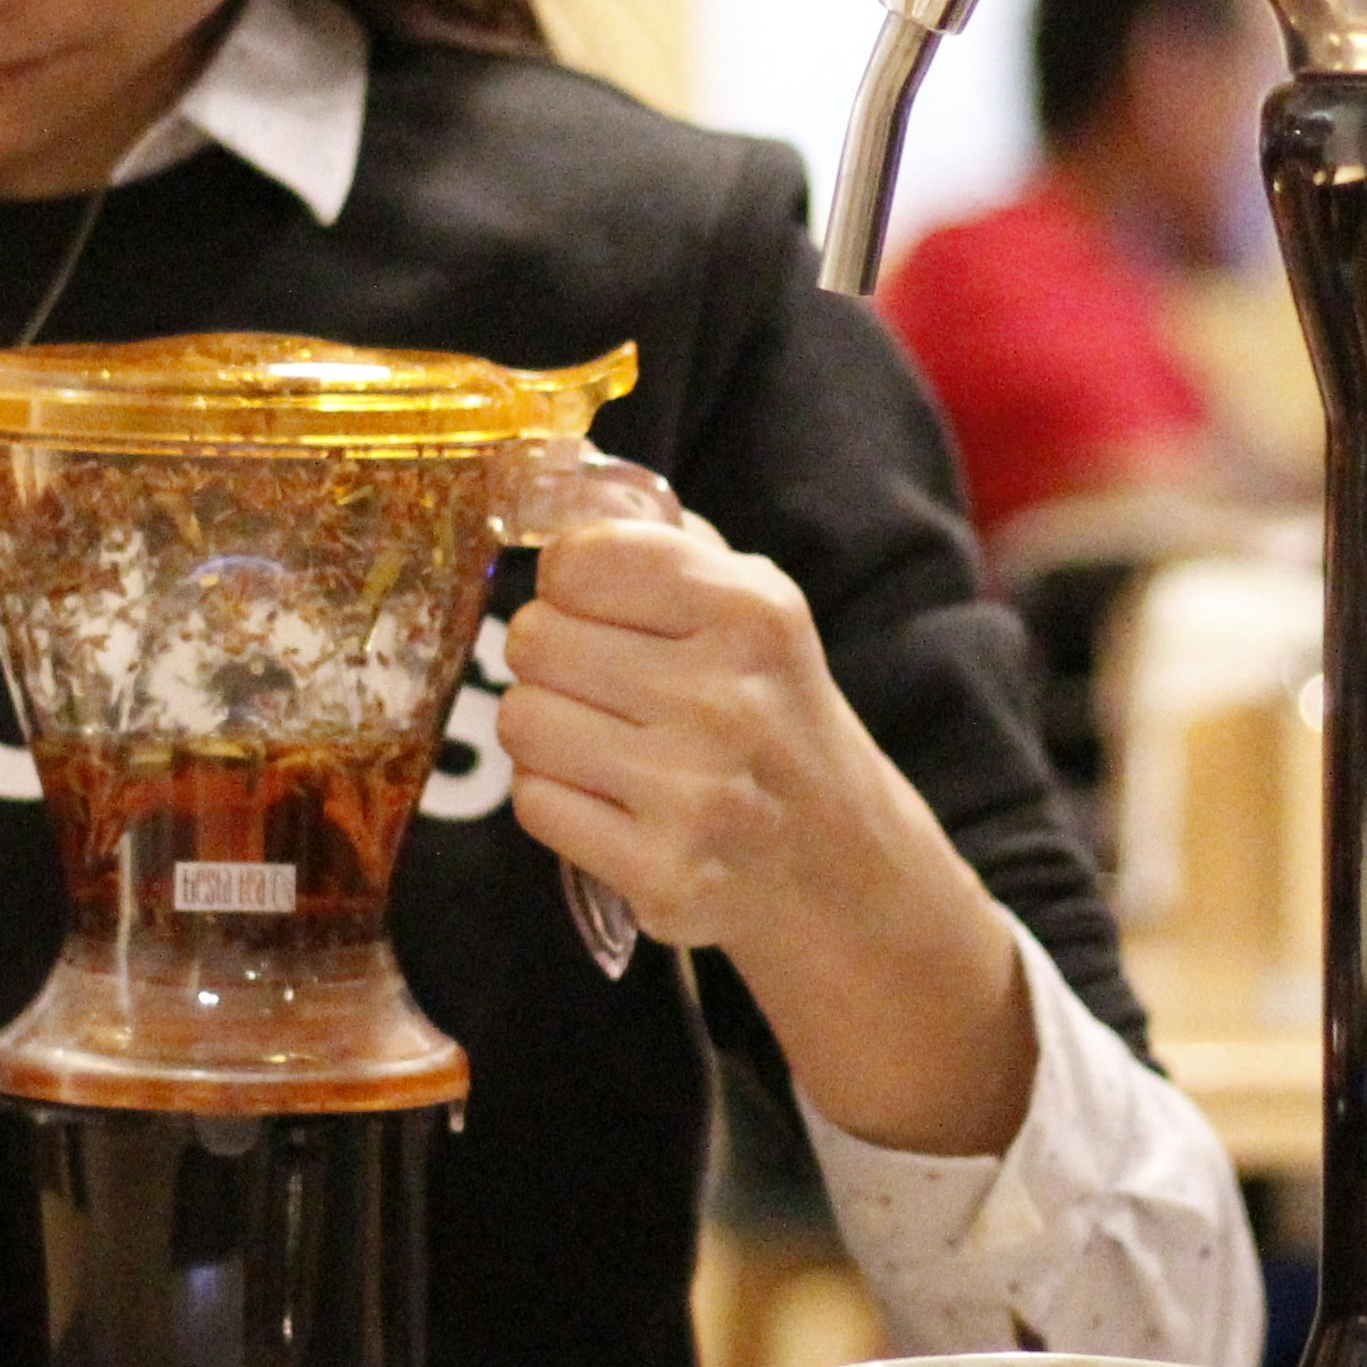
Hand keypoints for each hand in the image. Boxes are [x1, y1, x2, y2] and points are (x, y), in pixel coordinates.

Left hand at [498, 517, 1036, 1158]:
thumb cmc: (776, 719)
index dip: (568, 581)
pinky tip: (615, 804)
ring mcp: (697, 795)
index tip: (597, 606)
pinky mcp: (664, 874)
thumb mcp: (759, 613)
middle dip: (551, 658)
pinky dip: (558, 801)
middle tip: (601, 686)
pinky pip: (535, 803)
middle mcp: (729, 699)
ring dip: (547, 733)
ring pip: (522, 721)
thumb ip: (667, 547)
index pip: (577, 558)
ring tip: (607, 745)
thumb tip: (563, 492)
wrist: (844, 868)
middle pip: (533, 638)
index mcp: (754, 613)